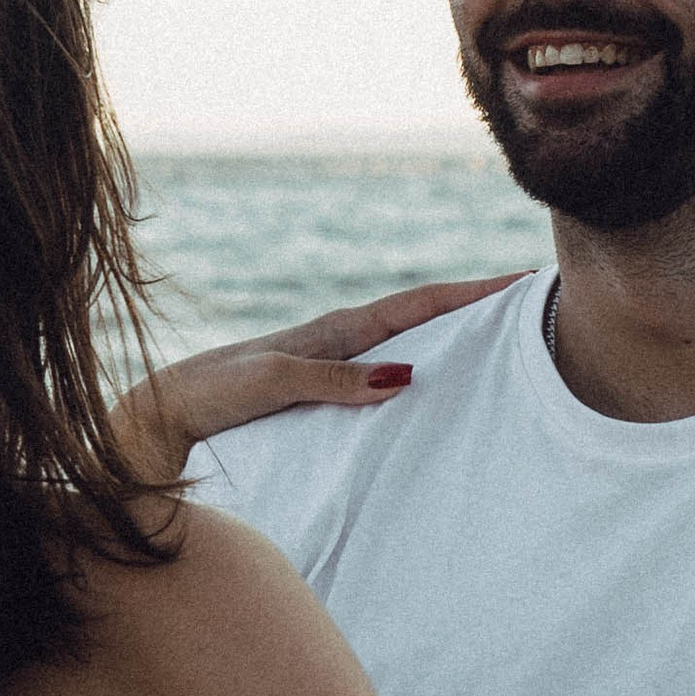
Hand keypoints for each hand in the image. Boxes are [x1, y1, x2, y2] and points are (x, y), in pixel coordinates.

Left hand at [114, 278, 524, 483]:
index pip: (418, 303)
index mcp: (334, 330)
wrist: (165, 416)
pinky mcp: (320, 386)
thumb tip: (404, 376)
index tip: (521, 280)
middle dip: (473, 305)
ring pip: (405, 341)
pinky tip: (431, 383)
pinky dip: (419, 365)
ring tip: (499, 338)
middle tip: (529, 302)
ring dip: (450, 335)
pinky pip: (384, 369)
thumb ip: (333, 380)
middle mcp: (338, 340)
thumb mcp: (273, 384)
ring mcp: (331, 361)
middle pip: (421, 315)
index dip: (470, 292)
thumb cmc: (213, 394)